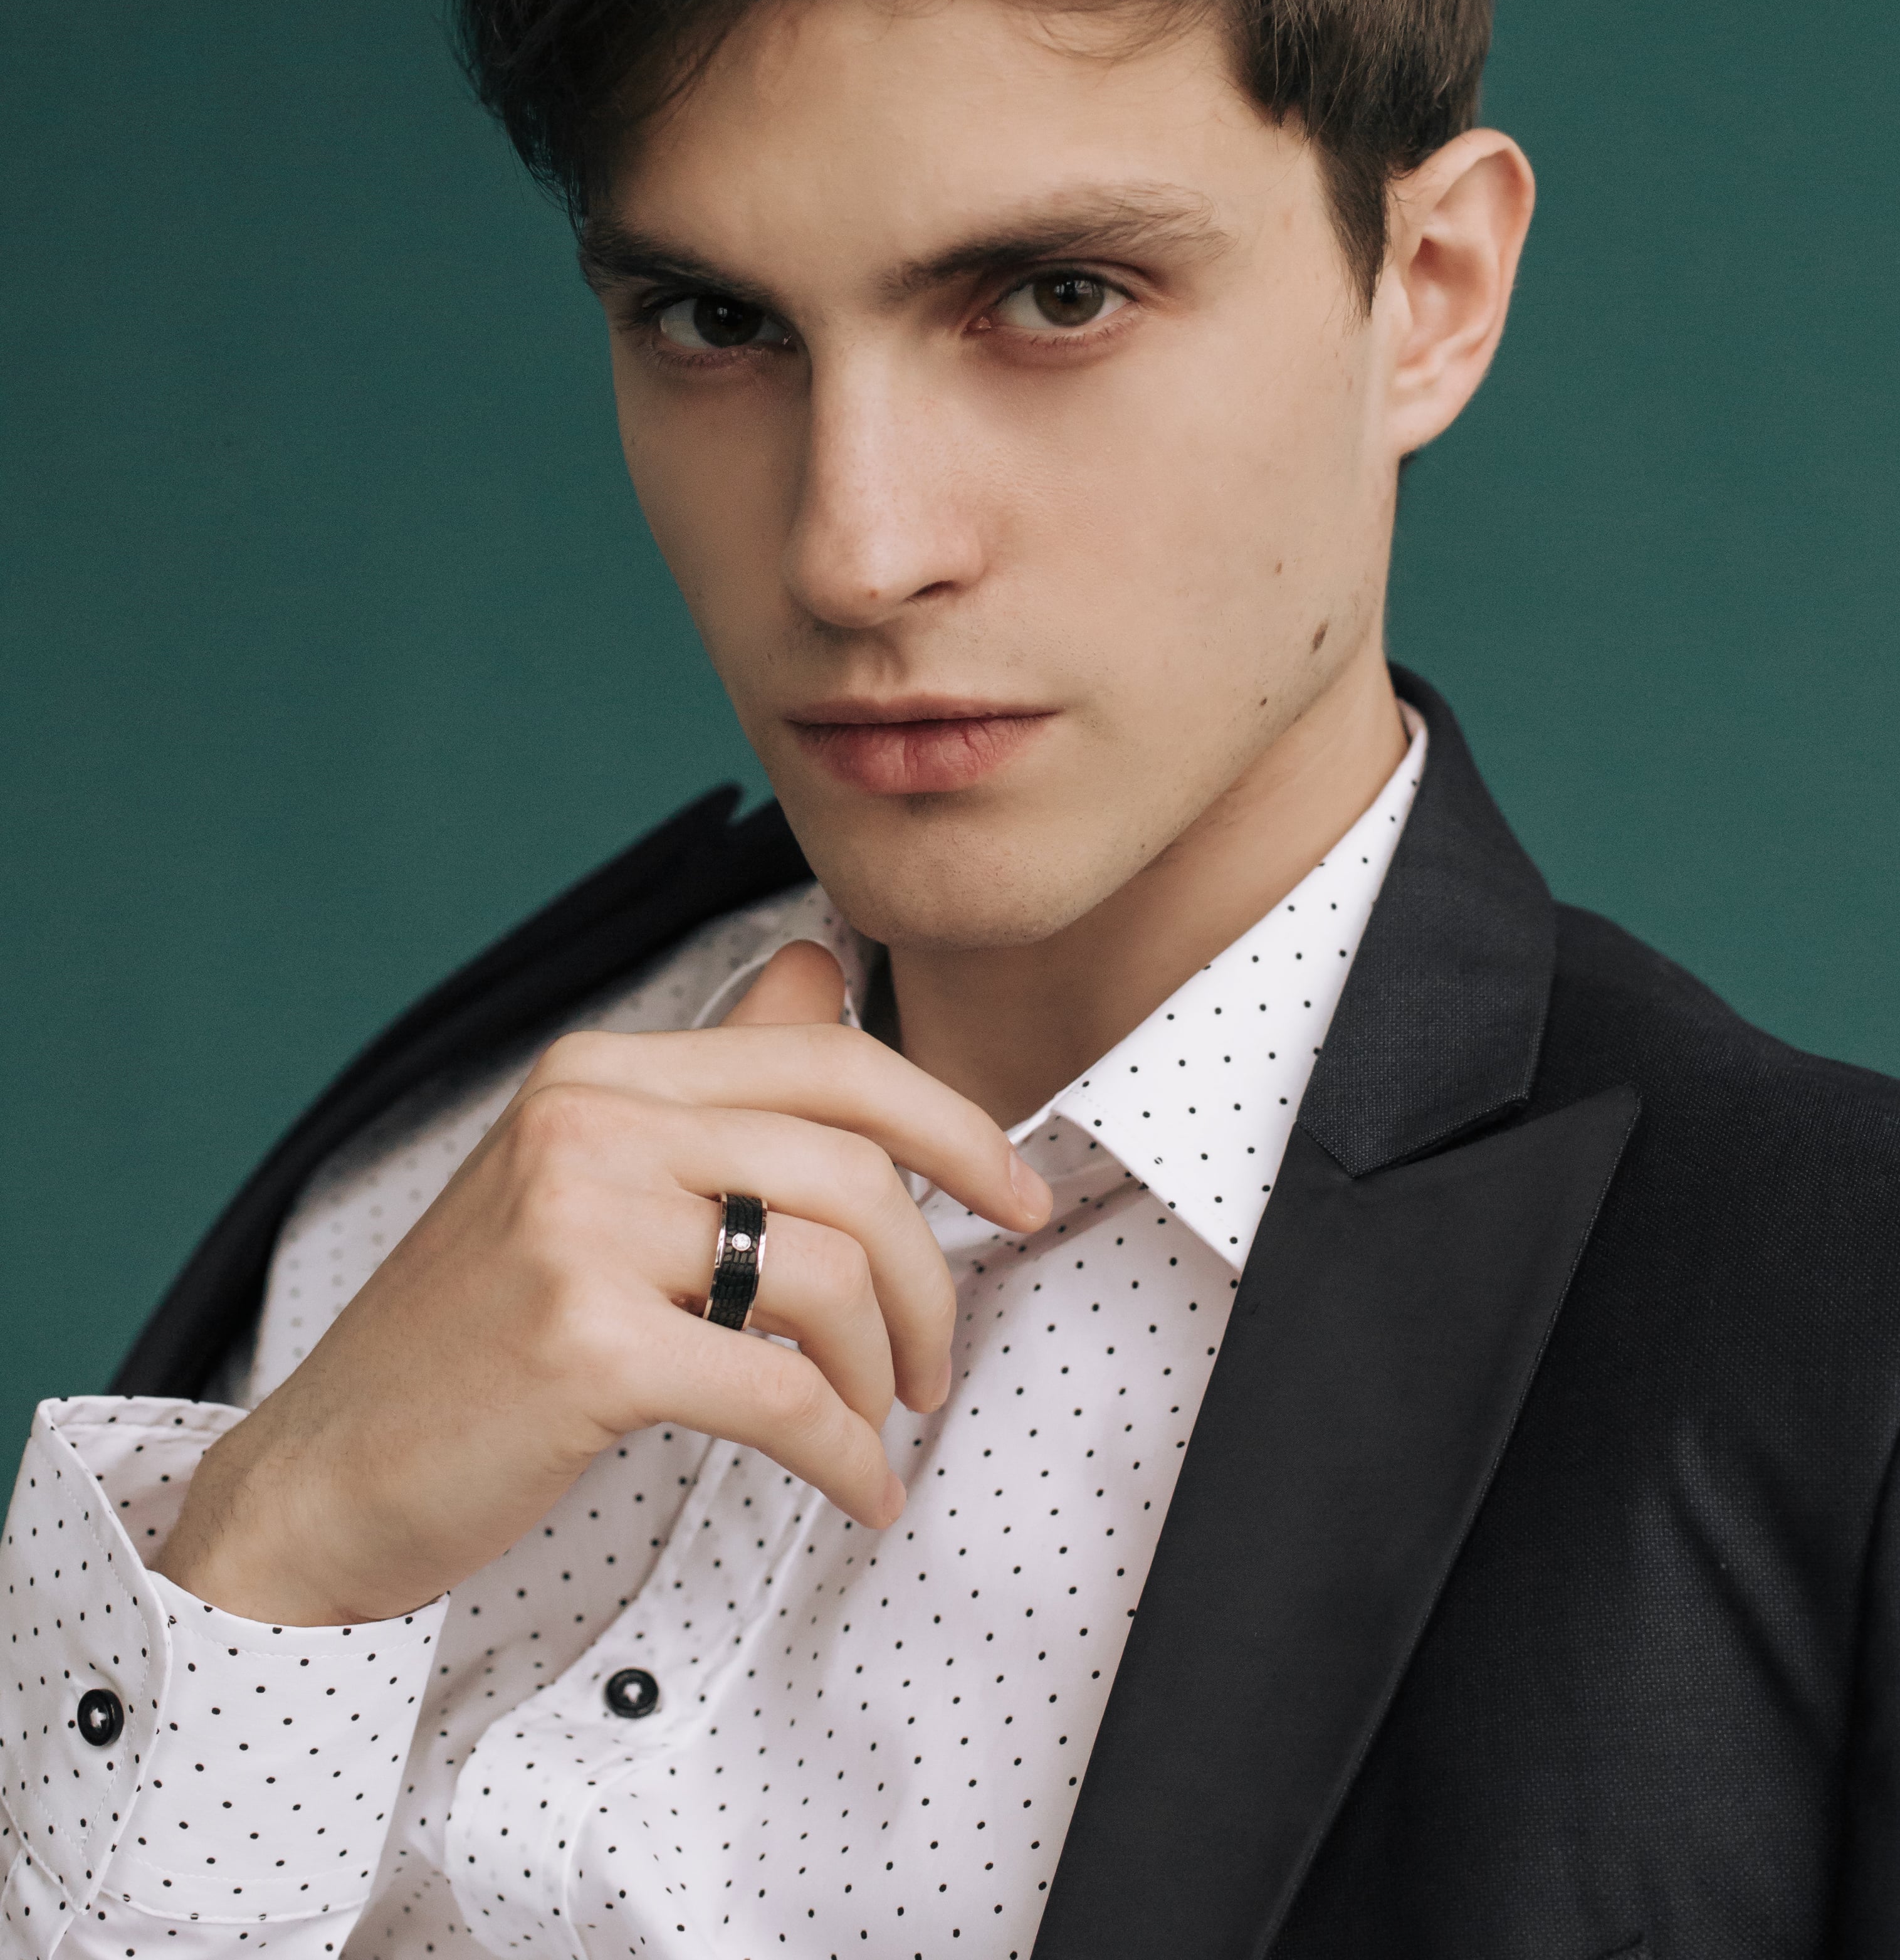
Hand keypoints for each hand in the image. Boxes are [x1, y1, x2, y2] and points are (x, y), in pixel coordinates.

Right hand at [153, 940, 1051, 1624]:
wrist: (321, 1481)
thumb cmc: (471, 1344)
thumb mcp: (583, 1179)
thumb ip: (712, 1079)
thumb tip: (820, 968)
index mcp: (600, 1072)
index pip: (829, 1058)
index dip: (953, 1127)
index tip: (1017, 1194)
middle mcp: (589, 1123)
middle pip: (853, 1165)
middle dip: (933, 1274)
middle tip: (938, 1360)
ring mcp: (580, 1227)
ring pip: (832, 1274)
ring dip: (886, 1372)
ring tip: (879, 1426)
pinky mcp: (583, 1344)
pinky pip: (783, 1393)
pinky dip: (846, 1454)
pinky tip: (859, 1492)